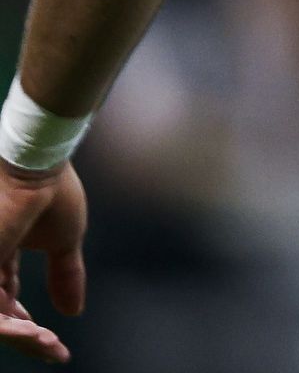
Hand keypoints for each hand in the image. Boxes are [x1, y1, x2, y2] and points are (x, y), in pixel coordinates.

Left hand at [0, 161, 85, 363]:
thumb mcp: (65, 240)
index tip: (54, 343)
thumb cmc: (51, 192)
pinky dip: (11, 327)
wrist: (40, 166)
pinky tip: (36, 332)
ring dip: (20, 337)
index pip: (6, 300)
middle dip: (24, 337)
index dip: (27, 324)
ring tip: (46, 343)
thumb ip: (66, 275)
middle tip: (52, 349)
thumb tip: (74, 311)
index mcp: (1, 253)